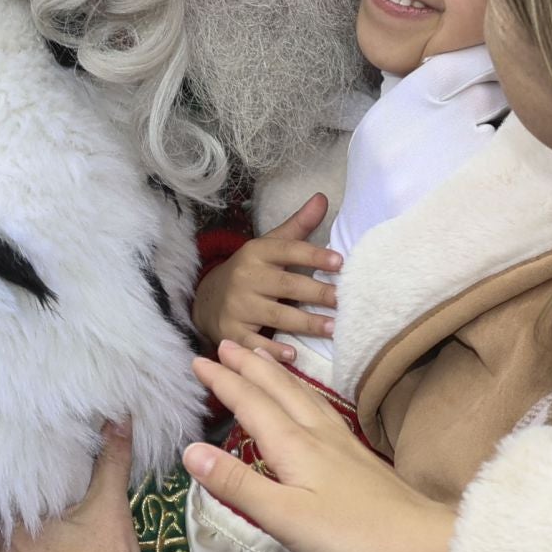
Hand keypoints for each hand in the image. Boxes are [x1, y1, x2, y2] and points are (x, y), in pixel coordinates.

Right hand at [184, 342, 454, 551]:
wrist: (416, 538)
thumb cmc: (350, 533)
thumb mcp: (284, 517)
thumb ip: (238, 484)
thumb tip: (191, 451)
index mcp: (294, 444)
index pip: (250, 403)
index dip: (223, 381)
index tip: (197, 360)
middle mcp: (316, 432)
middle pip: (277, 388)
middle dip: (247, 365)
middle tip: (225, 343)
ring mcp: (339, 439)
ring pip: (301, 392)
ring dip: (275, 372)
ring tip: (260, 355)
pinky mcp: (354, 451)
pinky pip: (319, 404)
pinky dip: (302, 389)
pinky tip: (307, 397)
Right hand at [192, 194, 339, 361]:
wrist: (206, 299)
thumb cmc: (251, 271)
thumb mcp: (270, 245)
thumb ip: (298, 226)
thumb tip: (323, 197)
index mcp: (258, 252)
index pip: (288, 250)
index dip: (314, 255)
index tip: (340, 261)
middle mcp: (247, 277)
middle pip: (286, 284)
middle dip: (317, 292)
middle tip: (344, 300)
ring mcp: (237, 306)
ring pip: (276, 314)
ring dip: (305, 322)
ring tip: (333, 328)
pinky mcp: (231, 332)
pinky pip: (254, 342)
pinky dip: (272, 350)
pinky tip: (293, 355)